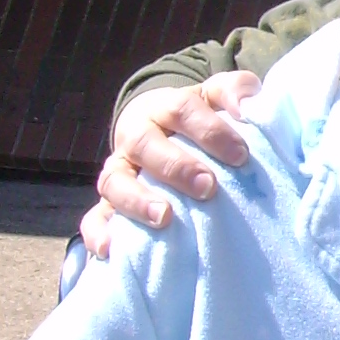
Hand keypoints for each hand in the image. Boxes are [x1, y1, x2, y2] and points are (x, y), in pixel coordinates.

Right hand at [81, 73, 259, 255]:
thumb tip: (245, 106)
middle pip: (145, 144)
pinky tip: (111, 248)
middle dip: (176, 167)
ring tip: (164, 217)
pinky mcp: (109, 202)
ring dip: (136, 200)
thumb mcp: (217, 97)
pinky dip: (99, 231)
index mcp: (164, 107)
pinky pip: (94, 217)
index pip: (182, 110)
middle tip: (208, 187)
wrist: (161, 129)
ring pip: (115, 180)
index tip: (241, 156)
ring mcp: (120, 170)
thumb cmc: (199, 118)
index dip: (210, 130)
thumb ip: (236, 91)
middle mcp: (136, 136)